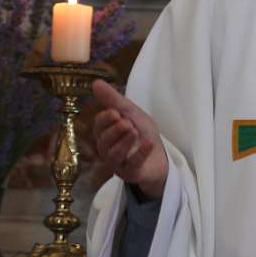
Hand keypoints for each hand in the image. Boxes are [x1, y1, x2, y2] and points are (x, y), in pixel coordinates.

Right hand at [92, 80, 168, 199]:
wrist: (160, 156)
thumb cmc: (142, 133)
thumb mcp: (131, 113)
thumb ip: (114, 100)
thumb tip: (95, 82)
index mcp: (105, 134)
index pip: (98, 126)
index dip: (106, 119)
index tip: (116, 113)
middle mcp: (107, 149)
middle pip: (104, 141)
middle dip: (115, 131)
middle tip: (128, 123)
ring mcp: (118, 164)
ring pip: (114, 154)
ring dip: (125, 141)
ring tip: (135, 131)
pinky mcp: (131, 174)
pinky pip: (132, 164)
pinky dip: (141, 153)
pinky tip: (148, 143)